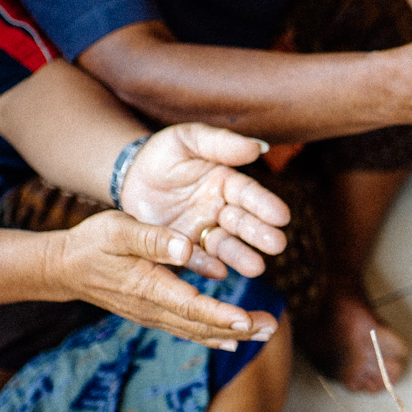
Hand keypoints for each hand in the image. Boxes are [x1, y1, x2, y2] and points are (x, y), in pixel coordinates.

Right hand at [49, 210, 277, 349]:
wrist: (65, 268)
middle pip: (201, 325)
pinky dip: (213, 335)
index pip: (191, 307)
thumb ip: (153, 238)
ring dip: (232, 333)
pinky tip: (234, 339)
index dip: (220, 316)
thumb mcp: (118, 229)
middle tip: (271, 327)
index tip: (247, 321)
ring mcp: (153, 315)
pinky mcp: (153, 314)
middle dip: (238, 328)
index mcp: (148, 286)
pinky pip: (187, 330)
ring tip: (265, 331)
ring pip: (197, 331)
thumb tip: (187, 248)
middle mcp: (153, 308)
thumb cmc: (92, 242)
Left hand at [118, 123, 291, 289]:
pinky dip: (206, 265)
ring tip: (257, 267)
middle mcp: (219, 209)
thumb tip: (257, 147)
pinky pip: (194, 258)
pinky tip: (219, 272)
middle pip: (242, 222)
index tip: (282, 216)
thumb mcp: (189, 139)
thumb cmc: (163, 153)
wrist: (129, 175)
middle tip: (277, 245)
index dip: (265, 205)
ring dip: (241, 256)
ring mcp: (202, 230)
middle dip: (259, 234)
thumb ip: (220, 143)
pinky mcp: (181, 247)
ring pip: (224, 244)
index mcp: (225, 181)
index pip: (248, 194)